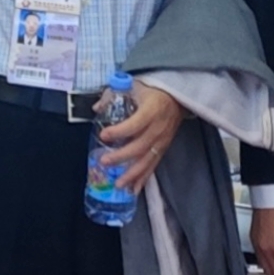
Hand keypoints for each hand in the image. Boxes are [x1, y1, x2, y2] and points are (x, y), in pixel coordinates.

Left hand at [98, 81, 187, 196]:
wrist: (177, 97)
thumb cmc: (153, 91)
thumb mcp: (134, 86)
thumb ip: (113, 95)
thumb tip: (96, 108)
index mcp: (151, 110)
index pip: (135, 124)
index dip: (119, 131)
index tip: (104, 135)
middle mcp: (158, 128)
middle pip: (140, 146)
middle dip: (121, 157)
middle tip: (104, 162)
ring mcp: (162, 140)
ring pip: (147, 160)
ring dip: (132, 174)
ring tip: (118, 184)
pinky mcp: (164, 148)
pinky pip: (153, 165)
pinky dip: (143, 178)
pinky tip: (133, 188)